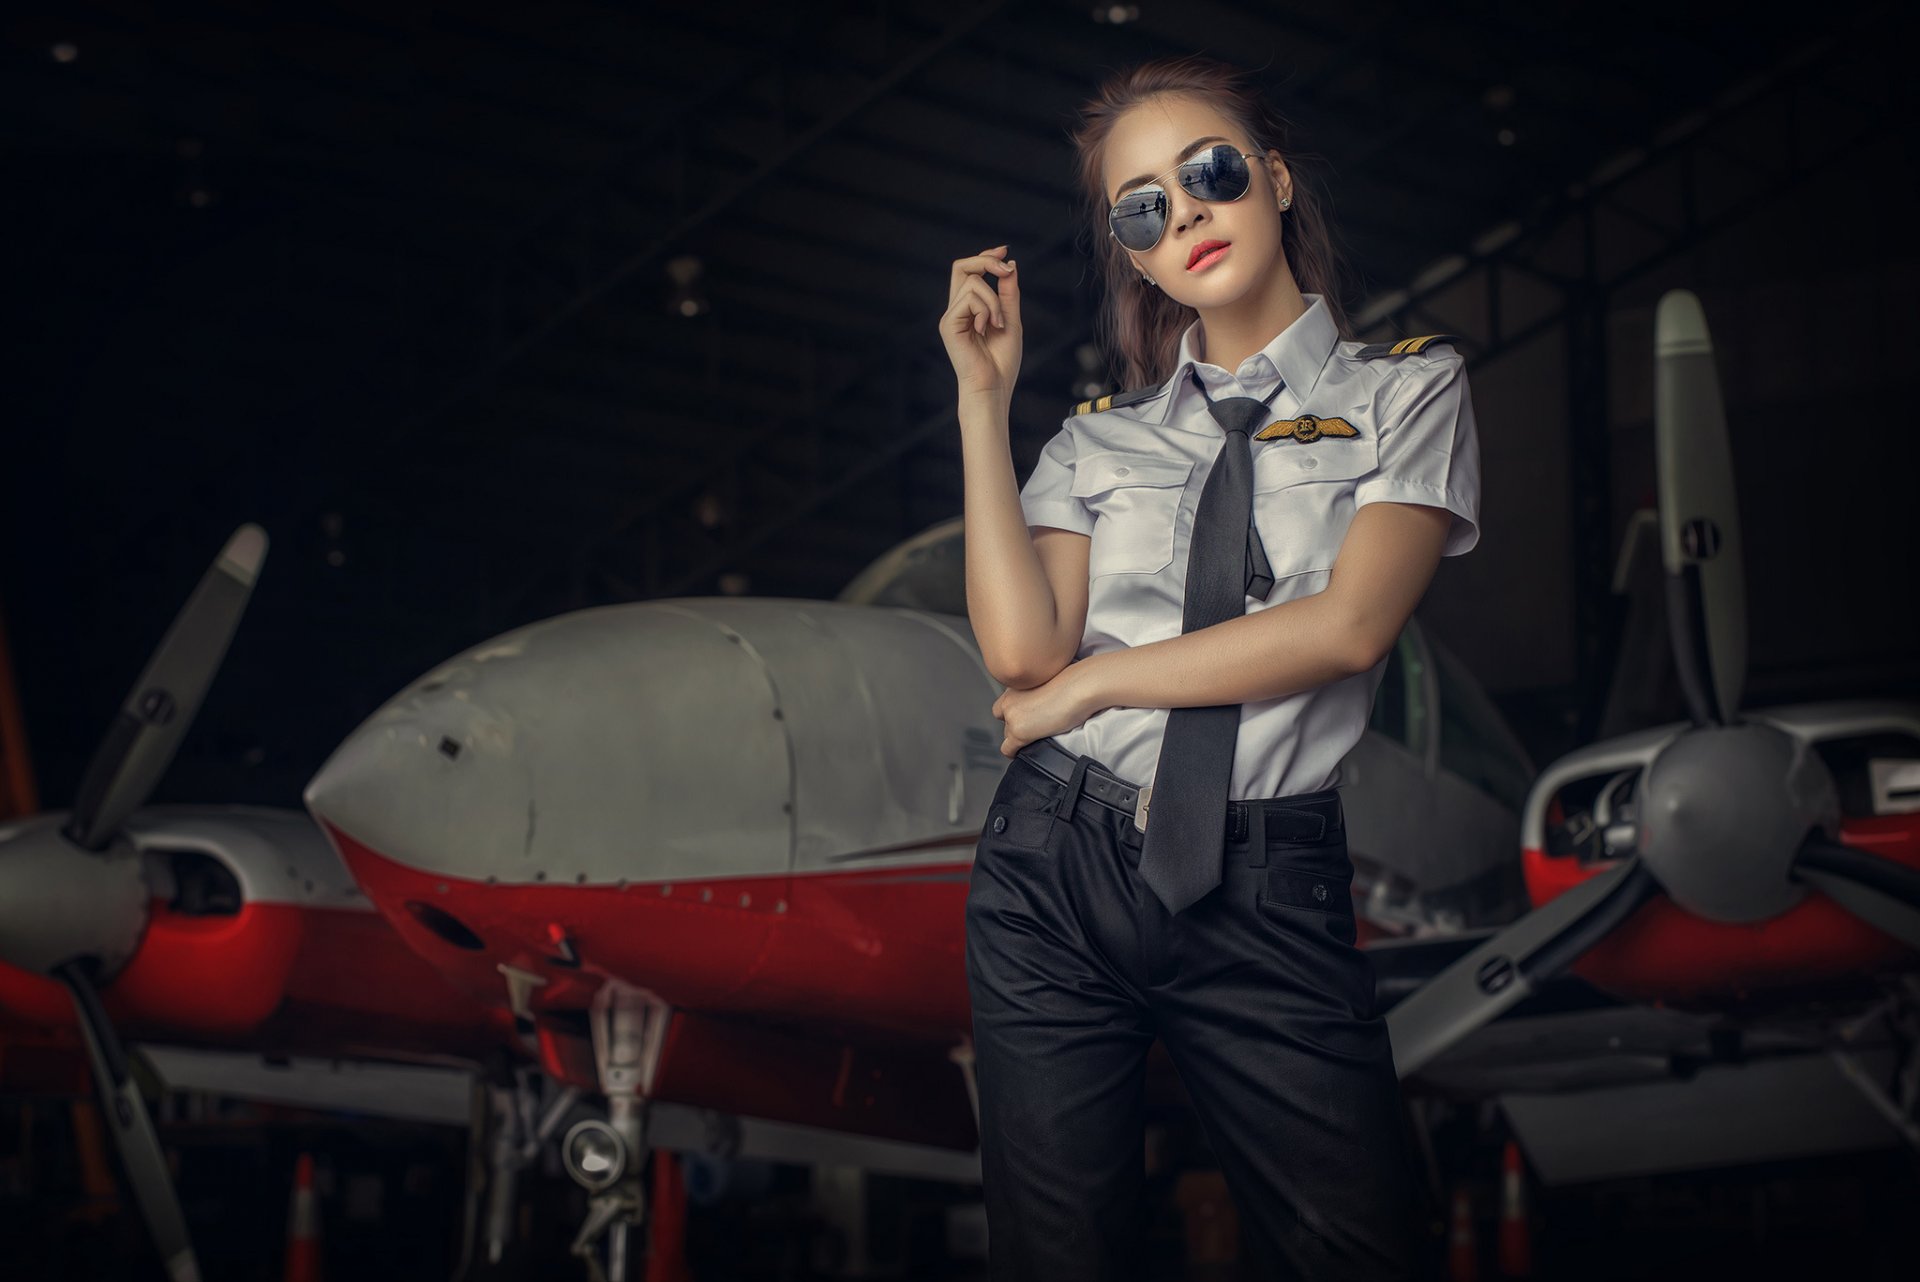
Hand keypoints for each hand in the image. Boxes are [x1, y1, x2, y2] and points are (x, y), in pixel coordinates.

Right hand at [940, 245, 1021, 406]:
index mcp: (969, 309)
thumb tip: (1009, 265)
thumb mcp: (1011, 320)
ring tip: (999, 323)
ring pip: (973, 282)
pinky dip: (987, 309)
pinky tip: (988, 329)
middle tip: (1005, 269)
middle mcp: (956, 309)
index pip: (970, 272)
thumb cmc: (1002, 362)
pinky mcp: (948, 323)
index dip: (986, 257)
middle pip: (961, 266)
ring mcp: (950, 316)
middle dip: (986, 260)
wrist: (993, 387)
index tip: (1004, 251)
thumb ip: (1008, 294)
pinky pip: (971, 298)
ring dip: (994, 300)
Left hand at [991, 661, 1101, 757]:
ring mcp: (1012, 717)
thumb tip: (1040, 705)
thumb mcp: (1048, 683)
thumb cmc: (1073, 683)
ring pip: (1007, 734)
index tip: (1025, 717)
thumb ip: (1036, 693)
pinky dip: (1014, 753)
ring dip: (1019, 737)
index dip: (1014, 713)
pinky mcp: (1018, 733)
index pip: (1004, 704)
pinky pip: (1007, 749)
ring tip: (1036, 737)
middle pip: (1004, 720)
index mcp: (1016, 685)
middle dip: (1016, 724)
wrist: (1078, 688)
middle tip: (1034, 727)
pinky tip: (1023, 752)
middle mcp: (1009, 700)